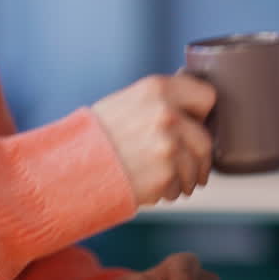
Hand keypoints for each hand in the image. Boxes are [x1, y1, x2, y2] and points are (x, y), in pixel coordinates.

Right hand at [92, 70, 216, 205]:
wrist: (70, 168)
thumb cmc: (97, 136)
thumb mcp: (128, 102)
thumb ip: (162, 100)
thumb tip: (196, 102)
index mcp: (158, 88)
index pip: (207, 96)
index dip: (201, 114)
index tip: (195, 125)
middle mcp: (166, 112)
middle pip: (206, 139)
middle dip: (197, 156)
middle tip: (186, 164)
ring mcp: (168, 144)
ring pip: (198, 166)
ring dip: (186, 177)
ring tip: (165, 179)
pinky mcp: (165, 174)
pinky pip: (181, 186)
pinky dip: (170, 191)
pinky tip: (150, 187)